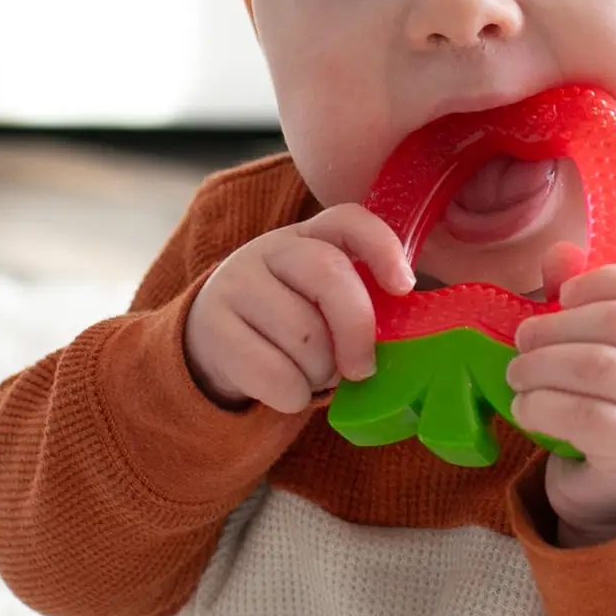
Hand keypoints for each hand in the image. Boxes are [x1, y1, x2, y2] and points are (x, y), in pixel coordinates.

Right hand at [184, 206, 414, 413]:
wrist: (212, 342)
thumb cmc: (286, 322)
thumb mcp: (318, 298)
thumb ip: (355, 301)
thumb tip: (398, 338)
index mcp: (307, 236)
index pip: (348, 220)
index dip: (382, 248)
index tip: (403, 287)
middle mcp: (268, 250)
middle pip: (329, 275)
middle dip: (357, 330)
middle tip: (362, 368)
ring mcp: (236, 285)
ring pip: (305, 337)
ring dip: (322, 373)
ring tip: (311, 372)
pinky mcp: (214, 330)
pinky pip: (276, 375)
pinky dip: (295, 395)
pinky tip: (287, 389)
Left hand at [507, 258, 615, 546]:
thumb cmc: (613, 411)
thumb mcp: (605, 354)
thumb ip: (583, 303)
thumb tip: (558, 254)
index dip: (603, 280)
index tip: (562, 297)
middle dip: (558, 326)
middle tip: (521, 339)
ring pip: (601, 367)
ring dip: (542, 365)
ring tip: (516, 375)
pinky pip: (587, 416)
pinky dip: (544, 406)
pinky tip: (524, 409)